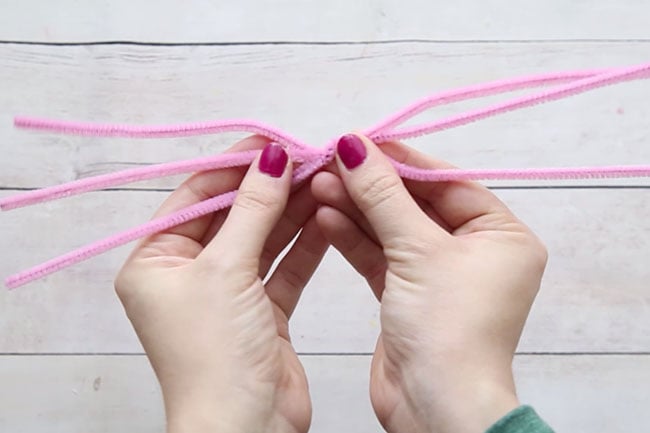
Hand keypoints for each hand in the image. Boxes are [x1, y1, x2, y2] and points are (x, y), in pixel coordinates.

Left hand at [115, 137, 327, 432]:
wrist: (247, 429)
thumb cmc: (215, 357)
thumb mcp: (227, 270)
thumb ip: (253, 209)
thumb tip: (271, 157)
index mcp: (156, 262)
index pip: (196, 196)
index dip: (235, 167)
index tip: (272, 143)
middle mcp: (187, 276)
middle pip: (233, 215)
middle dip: (270, 187)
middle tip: (307, 158)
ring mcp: (226, 294)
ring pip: (262, 240)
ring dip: (291, 211)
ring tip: (323, 179)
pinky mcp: (260, 313)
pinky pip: (282, 267)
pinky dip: (303, 244)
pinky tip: (326, 217)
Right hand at [311, 134, 546, 432]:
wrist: (434, 408)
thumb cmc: (448, 332)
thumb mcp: (417, 251)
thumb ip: (383, 195)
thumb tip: (356, 145)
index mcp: (502, 237)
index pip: (448, 182)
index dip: (403, 160)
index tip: (362, 141)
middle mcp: (476, 253)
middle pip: (417, 204)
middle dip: (373, 186)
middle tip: (332, 161)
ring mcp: (441, 275)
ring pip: (394, 229)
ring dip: (357, 208)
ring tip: (319, 184)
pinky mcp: (410, 295)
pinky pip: (382, 256)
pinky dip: (355, 238)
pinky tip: (326, 217)